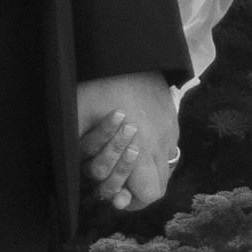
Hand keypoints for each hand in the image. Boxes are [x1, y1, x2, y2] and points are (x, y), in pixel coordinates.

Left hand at [77, 73, 181, 214]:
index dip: (133, 201)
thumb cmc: (98, 86)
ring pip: (166, 167)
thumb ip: (88, 157)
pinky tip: (136, 139)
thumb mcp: (80, 121)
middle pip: (159, 186)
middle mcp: (161, 142)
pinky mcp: (171, 117)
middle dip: (138, 188)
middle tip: (118, 182)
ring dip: (147, 171)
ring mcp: (170, 129)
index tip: (117, 196)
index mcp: (141, 147)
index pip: (150, 193)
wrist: (126, 51)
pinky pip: (168, 146)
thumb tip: (97, 184)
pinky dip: (154, 152)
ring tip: (127, 160)